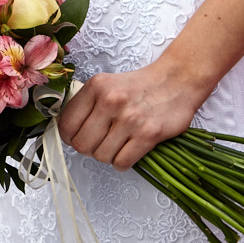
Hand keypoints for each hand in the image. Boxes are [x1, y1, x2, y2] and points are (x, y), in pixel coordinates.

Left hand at [57, 64, 199, 171]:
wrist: (177, 80)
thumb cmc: (138, 87)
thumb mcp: (105, 85)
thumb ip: (85, 105)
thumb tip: (67, 133)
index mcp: (96, 87)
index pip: (66, 125)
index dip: (69, 137)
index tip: (78, 136)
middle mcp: (111, 101)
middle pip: (82, 145)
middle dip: (89, 148)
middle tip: (100, 142)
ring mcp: (130, 118)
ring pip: (101, 156)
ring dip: (108, 155)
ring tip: (118, 143)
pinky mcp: (149, 133)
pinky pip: (122, 162)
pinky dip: (122, 162)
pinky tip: (128, 150)